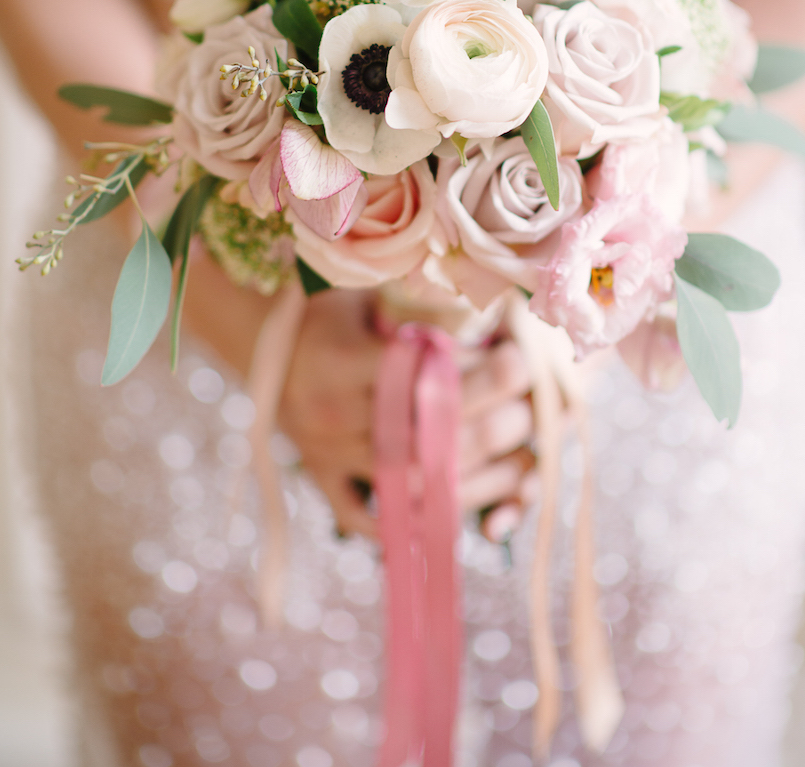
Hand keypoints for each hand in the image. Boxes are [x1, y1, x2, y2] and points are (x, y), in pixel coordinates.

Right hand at [279, 288, 535, 540]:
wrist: (261, 342)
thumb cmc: (327, 310)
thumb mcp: (366, 292)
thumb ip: (419, 306)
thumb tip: (497, 314)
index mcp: (340, 361)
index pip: (423, 376)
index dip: (478, 373)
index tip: (517, 359)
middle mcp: (332, 414)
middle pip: (426, 435)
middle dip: (492, 423)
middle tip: (531, 405)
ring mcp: (327, 455)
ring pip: (410, 484)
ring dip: (475, 478)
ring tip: (522, 459)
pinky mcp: (322, 480)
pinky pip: (366, 519)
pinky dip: (412, 523)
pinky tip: (466, 512)